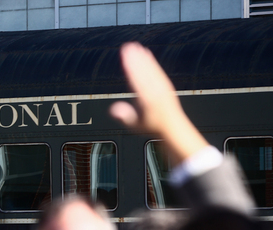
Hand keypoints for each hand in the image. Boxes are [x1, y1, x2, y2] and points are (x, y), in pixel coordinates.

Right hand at [109, 42, 208, 164]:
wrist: (173, 126)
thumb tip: (113, 110)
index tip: (125, 57)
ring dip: (142, 56)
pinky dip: (151, 60)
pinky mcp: (165, 84)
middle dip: (135, 58)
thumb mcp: (135, 125)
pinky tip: (147, 53)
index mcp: (148, 99)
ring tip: (134, 46)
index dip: (131, 67)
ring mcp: (162, 86)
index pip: (137, 80)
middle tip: (127, 47)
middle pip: (144, 71)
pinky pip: (157, 69)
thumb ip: (125, 116)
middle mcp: (156, 90)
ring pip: (151, 68)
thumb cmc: (152, 126)